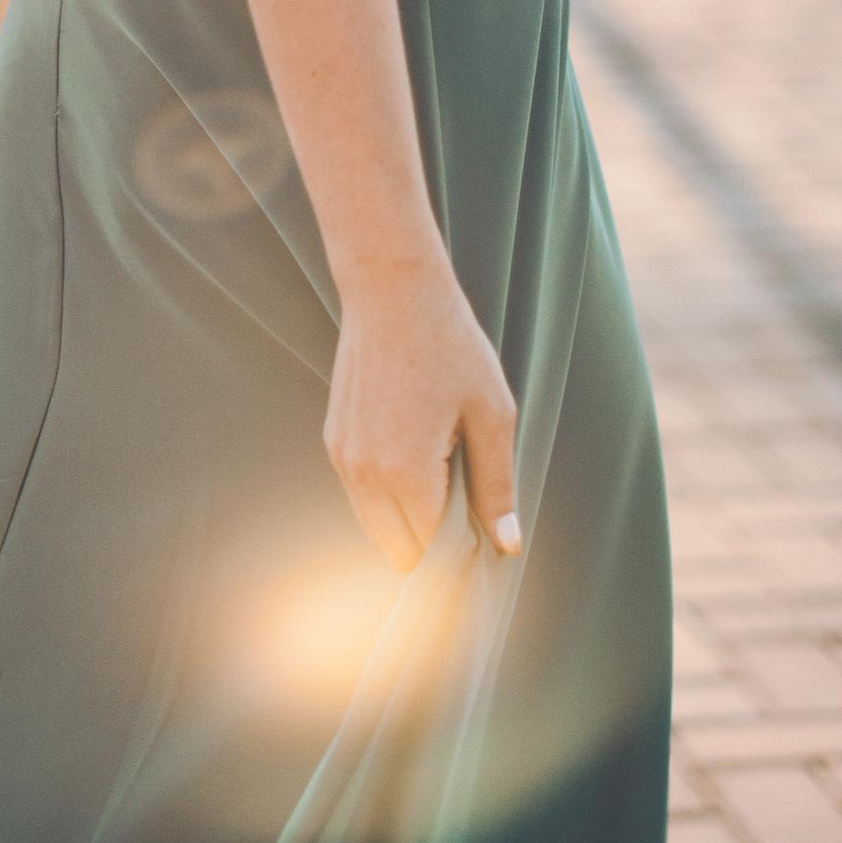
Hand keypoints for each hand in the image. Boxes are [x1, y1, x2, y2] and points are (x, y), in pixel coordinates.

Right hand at [322, 248, 519, 573]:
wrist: (392, 290)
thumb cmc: (451, 346)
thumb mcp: (491, 414)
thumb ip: (496, 486)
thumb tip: (507, 545)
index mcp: (405, 473)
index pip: (428, 552)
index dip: (458, 551)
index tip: (482, 536)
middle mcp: (364, 474)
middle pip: (396, 551)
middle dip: (430, 542)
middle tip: (466, 498)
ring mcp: (342, 457)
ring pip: (374, 526)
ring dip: (406, 517)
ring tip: (442, 466)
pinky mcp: (333, 439)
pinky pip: (361, 494)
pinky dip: (387, 492)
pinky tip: (416, 449)